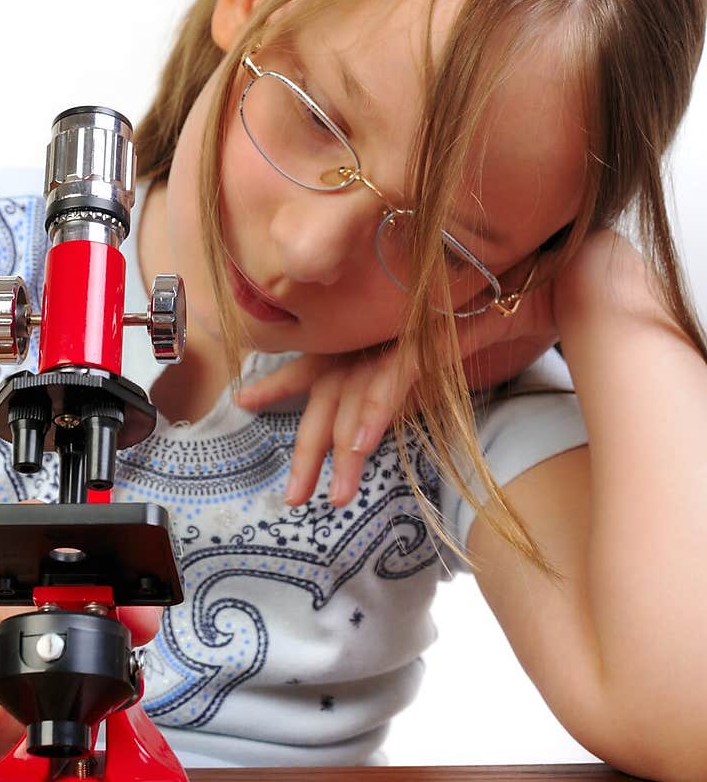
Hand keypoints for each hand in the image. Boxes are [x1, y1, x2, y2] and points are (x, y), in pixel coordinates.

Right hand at [0, 504, 162, 777]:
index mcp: (7, 564)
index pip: (51, 549)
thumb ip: (109, 620)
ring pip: (5, 659)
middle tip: (75, 676)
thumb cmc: (8, 669)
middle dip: (68, 653)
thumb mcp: (57, 636)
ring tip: (31, 698)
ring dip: (34, 694)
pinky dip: (6, 723)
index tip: (118, 612)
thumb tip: (143, 620)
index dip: (89, 582)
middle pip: (33, 609)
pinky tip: (2, 718)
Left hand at [234, 261, 560, 508]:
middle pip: (329, 394)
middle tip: (292, 499)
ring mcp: (400, 332)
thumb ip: (401, 383)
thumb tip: (374, 422)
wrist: (538, 282)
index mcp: (372, 337)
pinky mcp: (429, 333)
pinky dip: (378, 409)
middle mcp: (377, 333)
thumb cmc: (487, 319)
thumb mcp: (433, 358)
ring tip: (336, 495)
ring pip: (359, 395)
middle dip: (309, 450)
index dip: (281, 382)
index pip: (317, 361)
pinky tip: (364, 442)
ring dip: (345, 448)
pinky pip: (396, 376)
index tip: (244, 400)